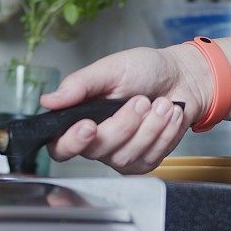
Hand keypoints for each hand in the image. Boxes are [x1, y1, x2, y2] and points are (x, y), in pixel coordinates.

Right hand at [40, 46, 210, 173]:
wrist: (182, 78)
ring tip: (161, 104)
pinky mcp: (144, 162)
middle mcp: (97, 142)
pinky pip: (149, 157)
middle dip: (124, 125)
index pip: (60, 146)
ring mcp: (120, 155)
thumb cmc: (144, 70)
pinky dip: (164, 133)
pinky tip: (169, 115)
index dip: (71, 142)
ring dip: (149, 127)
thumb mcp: (110, 69)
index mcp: (80, 118)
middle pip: (98, 150)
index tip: (89, 126)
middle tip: (142, 101)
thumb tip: (48, 100)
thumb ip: (80, 85)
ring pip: (125, 156)